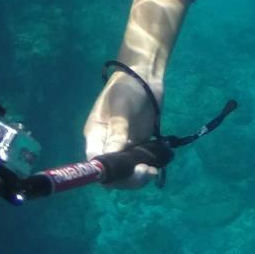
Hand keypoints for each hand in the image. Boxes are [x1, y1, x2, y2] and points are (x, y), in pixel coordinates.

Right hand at [83, 69, 161, 189]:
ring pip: (127, 171)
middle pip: (113, 171)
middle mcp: (107, 145)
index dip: (107, 172)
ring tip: (153, 171)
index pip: (96, 161)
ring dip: (139, 176)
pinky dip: (148, 166)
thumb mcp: (120, 107)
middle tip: (144, 172)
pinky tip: (158, 164)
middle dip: (127, 177)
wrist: (145, 76)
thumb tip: (111, 155)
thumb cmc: (126, 87)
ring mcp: (124, 146)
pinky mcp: (139, 144)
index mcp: (95, 136)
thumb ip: (118, 130)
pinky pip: (140, 162)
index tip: (123, 175)